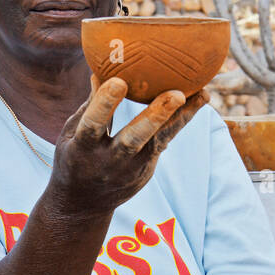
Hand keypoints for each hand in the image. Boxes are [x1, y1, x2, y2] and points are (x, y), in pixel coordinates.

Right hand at [47, 75, 207, 218]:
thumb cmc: (74, 159)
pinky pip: (166, 141)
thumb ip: (89, 106)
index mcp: (82, 149)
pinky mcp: (147, 170)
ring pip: (159, 140)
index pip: (94, 125)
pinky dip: (182, 120)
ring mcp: (131, 169)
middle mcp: (110, 161)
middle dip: (155, 117)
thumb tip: (100, 69)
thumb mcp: (71, 134)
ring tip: (202, 93)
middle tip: (177, 95)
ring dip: (181, 117)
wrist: (83, 205)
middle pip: (135, 139)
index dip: (105, 104)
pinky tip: (200, 99)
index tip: (118, 82)